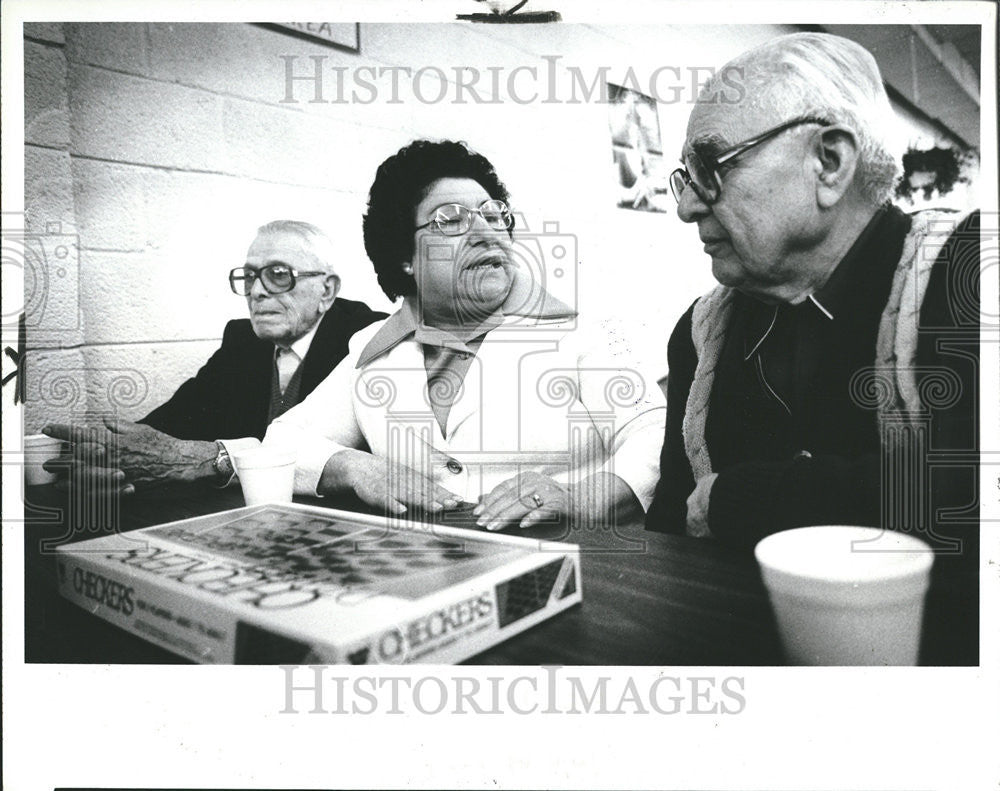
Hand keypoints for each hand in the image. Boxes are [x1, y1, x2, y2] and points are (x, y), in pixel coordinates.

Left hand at [42, 418, 217, 494]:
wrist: (179, 464)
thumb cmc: (162, 445)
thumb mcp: (140, 429)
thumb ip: (118, 425)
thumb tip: (104, 420)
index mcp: (113, 441)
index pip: (81, 434)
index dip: (62, 431)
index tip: (49, 429)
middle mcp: (111, 458)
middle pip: (76, 459)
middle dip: (58, 459)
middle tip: (46, 459)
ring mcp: (115, 474)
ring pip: (83, 477)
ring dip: (66, 477)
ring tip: (54, 478)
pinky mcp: (122, 487)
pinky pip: (97, 491)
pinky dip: (82, 492)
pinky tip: (74, 492)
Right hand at [320, 449, 461, 515]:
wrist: (356, 466)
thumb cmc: (384, 475)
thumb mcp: (404, 477)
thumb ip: (421, 487)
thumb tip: (442, 497)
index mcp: (410, 477)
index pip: (430, 486)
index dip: (445, 493)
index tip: (459, 500)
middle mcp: (402, 481)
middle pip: (424, 491)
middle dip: (439, 498)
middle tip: (453, 505)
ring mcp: (389, 487)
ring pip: (408, 495)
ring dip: (423, 501)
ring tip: (436, 508)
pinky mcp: (374, 493)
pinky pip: (384, 500)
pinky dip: (392, 505)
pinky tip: (401, 511)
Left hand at [473, 471, 569, 530]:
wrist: (583, 498)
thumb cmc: (553, 497)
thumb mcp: (529, 491)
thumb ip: (508, 495)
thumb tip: (482, 499)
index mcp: (526, 478)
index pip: (502, 488)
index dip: (489, 500)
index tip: (477, 512)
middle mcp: (535, 482)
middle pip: (509, 497)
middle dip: (493, 511)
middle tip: (482, 522)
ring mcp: (547, 491)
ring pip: (523, 504)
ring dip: (507, 516)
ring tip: (495, 526)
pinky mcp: (559, 502)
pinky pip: (544, 510)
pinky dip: (533, 517)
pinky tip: (523, 524)